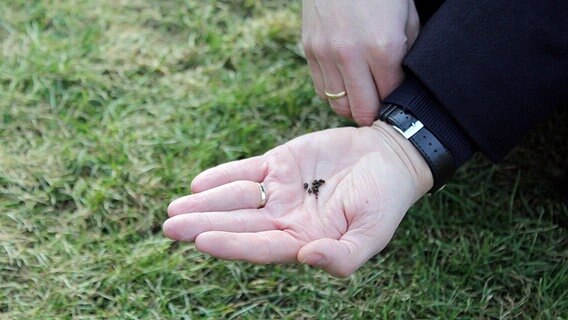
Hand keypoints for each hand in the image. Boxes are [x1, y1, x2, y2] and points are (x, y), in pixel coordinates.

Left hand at [163, 121, 431, 276]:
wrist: (389, 158)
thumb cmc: (384, 200)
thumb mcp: (372, 233)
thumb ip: (344, 255)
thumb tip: (308, 258)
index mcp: (303, 240)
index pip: (259, 246)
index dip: (231, 244)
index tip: (201, 241)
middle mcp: (285, 218)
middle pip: (238, 224)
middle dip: (203, 225)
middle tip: (169, 228)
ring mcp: (280, 190)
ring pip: (236, 197)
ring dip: (205, 203)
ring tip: (173, 208)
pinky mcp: (279, 163)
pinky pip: (247, 169)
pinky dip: (223, 175)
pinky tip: (199, 184)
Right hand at [302, 0, 419, 124]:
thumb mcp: (406, 16)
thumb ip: (406, 52)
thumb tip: (400, 84)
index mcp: (382, 47)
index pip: (389, 96)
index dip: (395, 102)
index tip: (398, 101)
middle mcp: (350, 55)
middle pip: (361, 109)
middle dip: (372, 113)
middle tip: (379, 107)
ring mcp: (325, 54)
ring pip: (338, 105)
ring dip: (351, 105)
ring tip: (362, 97)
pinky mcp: (310, 50)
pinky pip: (321, 89)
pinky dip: (334, 93)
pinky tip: (345, 83)